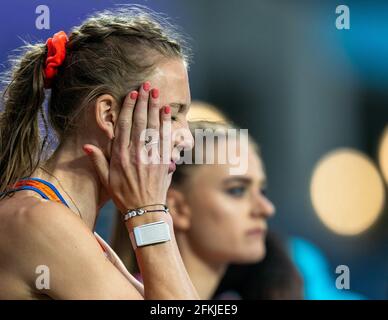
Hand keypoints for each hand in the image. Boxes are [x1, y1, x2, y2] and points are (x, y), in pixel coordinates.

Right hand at [83, 82, 171, 215]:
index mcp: (120, 156)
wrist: (145, 211)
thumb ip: (98, 161)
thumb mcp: (106, 180)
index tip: (131, 94)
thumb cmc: (124, 196)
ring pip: (153, 126)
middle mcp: (136, 153)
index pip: (124, 126)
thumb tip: (87, 146)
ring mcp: (151, 156)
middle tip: (146, 85)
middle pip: (140, 121)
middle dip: (143, 101)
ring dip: (155, 107)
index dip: (128, 108)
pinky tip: (166, 111)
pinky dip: (166, 123)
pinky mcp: (163, 160)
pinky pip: (165, 138)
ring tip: (156, 92)